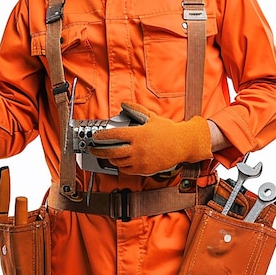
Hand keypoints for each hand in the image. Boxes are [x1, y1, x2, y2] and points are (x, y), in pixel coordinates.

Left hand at [89, 102, 211, 175]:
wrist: (182, 145)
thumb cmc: (168, 131)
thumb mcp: (151, 117)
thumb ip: (136, 109)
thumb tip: (124, 104)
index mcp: (138, 134)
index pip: (114, 135)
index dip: (102, 136)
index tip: (95, 137)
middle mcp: (137, 148)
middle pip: (112, 151)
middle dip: (98, 151)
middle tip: (93, 149)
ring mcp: (140, 160)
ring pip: (118, 162)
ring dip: (110, 158)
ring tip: (107, 154)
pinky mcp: (144, 169)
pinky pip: (127, 170)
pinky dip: (121, 166)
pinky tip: (120, 161)